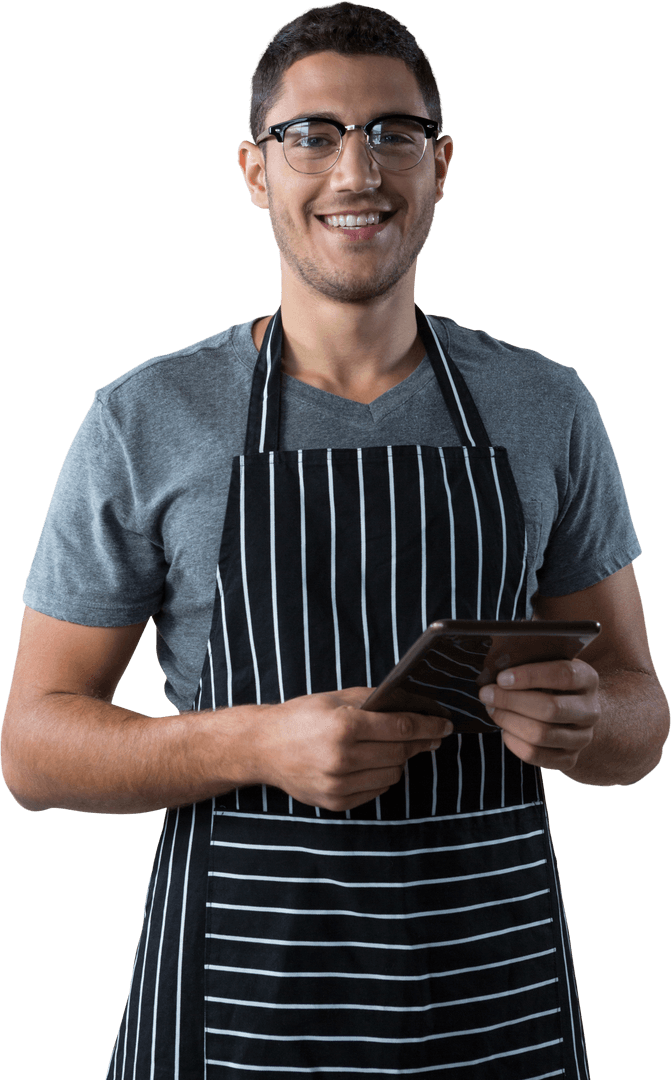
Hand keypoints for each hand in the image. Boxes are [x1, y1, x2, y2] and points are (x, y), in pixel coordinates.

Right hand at [253, 688, 452, 811]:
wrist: (263, 747)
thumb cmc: (300, 717)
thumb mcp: (335, 698)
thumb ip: (373, 701)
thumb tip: (410, 704)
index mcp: (344, 726)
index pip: (401, 727)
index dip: (428, 726)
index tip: (444, 726)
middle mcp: (342, 757)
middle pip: (400, 753)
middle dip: (418, 742)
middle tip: (428, 735)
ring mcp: (338, 784)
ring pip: (392, 775)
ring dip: (399, 761)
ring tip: (393, 748)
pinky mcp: (335, 802)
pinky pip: (376, 791)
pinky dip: (381, 777)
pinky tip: (373, 764)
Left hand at [478, 659, 599, 770]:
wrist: (574, 714)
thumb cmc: (552, 683)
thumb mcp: (549, 665)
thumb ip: (531, 661)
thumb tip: (496, 662)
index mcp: (588, 679)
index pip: (564, 675)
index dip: (530, 676)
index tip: (501, 678)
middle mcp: (591, 710)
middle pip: (550, 708)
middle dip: (511, 701)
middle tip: (487, 694)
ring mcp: (582, 738)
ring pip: (540, 734)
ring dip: (508, 721)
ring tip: (493, 709)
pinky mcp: (569, 759)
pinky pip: (535, 755)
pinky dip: (513, 742)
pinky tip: (505, 730)